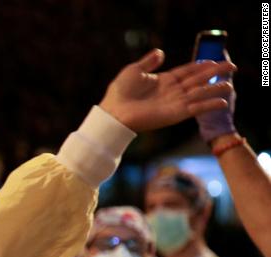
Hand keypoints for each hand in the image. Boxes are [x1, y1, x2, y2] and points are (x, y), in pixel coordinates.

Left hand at [99, 49, 234, 132]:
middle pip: (198, 80)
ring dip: (215, 89)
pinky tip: (221, 102)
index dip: (201, 66)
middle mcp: (172, 91)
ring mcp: (175, 103)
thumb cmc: (120, 92)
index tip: (214, 60)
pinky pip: (196, 108)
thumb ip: (149, 61)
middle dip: (215, 73)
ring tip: (230, 85)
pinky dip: (208, 105)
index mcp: (164, 80)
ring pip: (200, 93)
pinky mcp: (175, 114)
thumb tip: (160, 52)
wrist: (114, 112)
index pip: (187, 71)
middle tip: (232, 67)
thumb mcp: (134, 70)